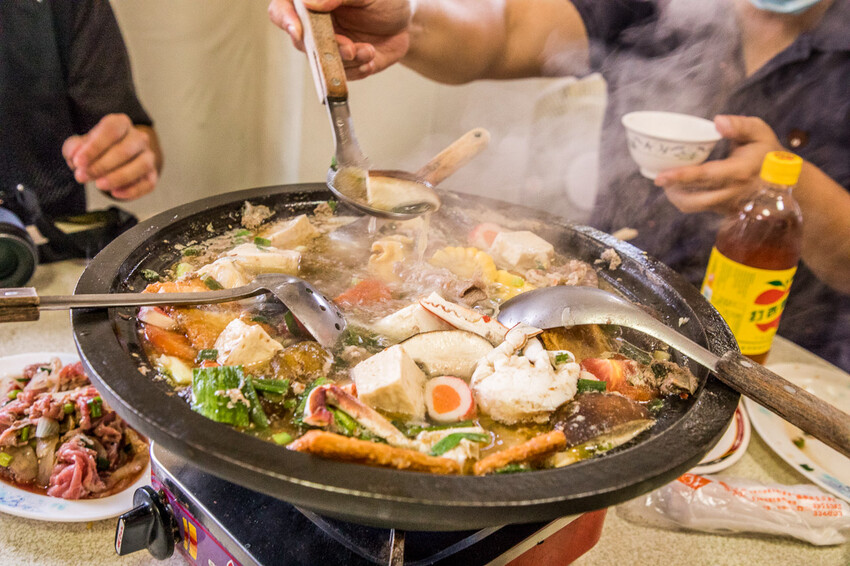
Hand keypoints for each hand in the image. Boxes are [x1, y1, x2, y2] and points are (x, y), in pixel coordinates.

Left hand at [62, 113, 159, 200]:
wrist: (112, 159)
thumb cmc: (96, 150)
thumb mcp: (80, 144)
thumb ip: (74, 148)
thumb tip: (75, 156)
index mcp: (120, 123)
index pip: (111, 130)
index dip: (94, 147)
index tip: (79, 162)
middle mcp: (138, 137)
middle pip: (125, 150)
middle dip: (102, 166)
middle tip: (83, 176)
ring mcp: (148, 156)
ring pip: (141, 165)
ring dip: (119, 177)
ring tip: (99, 185)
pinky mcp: (152, 175)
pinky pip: (148, 183)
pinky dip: (133, 190)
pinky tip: (115, 193)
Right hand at [268, 0, 411, 78]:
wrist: (406, 20)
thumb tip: (309, 3)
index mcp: (313, 2)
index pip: (282, 9)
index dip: (285, 19)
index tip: (298, 31)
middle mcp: (313, 24)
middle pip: (302, 42)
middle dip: (326, 48)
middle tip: (350, 48)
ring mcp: (326, 46)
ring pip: (322, 62)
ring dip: (347, 61)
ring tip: (369, 50)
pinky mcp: (342, 64)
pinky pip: (342, 75)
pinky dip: (358, 70)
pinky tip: (372, 59)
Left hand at [654, 115, 783, 214]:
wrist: (787, 182)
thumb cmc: (768, 152)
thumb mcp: (760, 132)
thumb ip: (740, 125)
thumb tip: (718, 121)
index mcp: (740, 172)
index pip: (706, 176)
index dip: (682, 176)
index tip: (661, 176)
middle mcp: (733, 192)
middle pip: (693, 199)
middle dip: (672, 190)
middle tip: (660, 177)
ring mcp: (728, 205)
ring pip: (693, 207)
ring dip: (677, 196)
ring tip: (669, 182)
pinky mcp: (724, 211)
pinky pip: (700, 208)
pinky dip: (687, 199)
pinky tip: (681, 186)